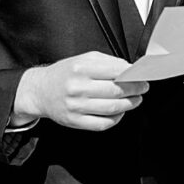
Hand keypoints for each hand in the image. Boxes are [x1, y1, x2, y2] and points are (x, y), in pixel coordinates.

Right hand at [12, 51, 147, 131]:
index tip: (142, 76)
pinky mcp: (75, 121)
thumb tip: (129, 69)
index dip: (133, 75)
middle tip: (143, 88)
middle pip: (116, 91)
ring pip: (112, 108)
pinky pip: (103, 123)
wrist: (40, 91)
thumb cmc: (65, 74)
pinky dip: (116, 118)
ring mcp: (76, 106)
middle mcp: (77, 88)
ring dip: (130, 104)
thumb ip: (107, 62)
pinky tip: (120, 112)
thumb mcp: (83, 59)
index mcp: (80, 69)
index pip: (115, 71)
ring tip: (136, 99)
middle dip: (135, 90)